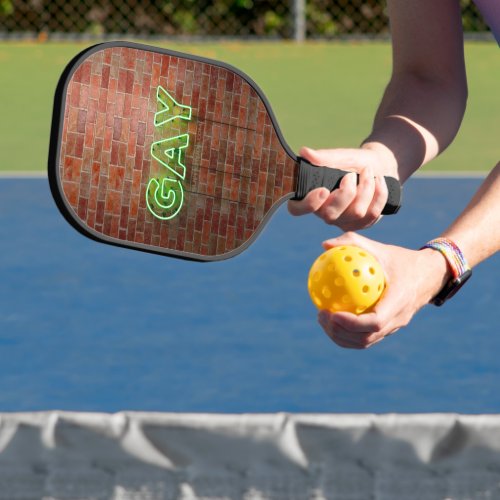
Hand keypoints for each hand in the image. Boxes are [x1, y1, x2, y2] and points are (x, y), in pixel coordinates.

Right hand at [288, 145, 397, 230]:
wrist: (379, 166)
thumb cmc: (354, 162)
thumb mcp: (341, 156)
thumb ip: (324, 157)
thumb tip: (304, 152)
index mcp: (312, 196)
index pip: (297, 209)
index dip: (308, 204)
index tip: (323, 190)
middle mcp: (324, 213)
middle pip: (330, 215)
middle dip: (346, 193)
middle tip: (351, 175)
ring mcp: (343, 221)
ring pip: (356, 213)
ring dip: (366, 188)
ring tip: (368, 172)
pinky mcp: (362, 224)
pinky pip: (372, 214)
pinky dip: (379, 193)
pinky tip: (379, 181)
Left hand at [316, 232, 450, 348]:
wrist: (429, 275)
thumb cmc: (401, 259)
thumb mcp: (380, 248)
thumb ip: (353, 243)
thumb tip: (325, 245)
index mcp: (399, 301)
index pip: (375, 321)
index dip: (352, 323)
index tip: (332, 313)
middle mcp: (398, 319)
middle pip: (366, 338)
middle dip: (340, 332)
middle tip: (321, 315)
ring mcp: (394, 327)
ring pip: (365, 342)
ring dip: (341, 336)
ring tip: (323, 319)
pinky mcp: (389, 329)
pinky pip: (366, 337)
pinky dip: (347, 334)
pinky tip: (332, 319)